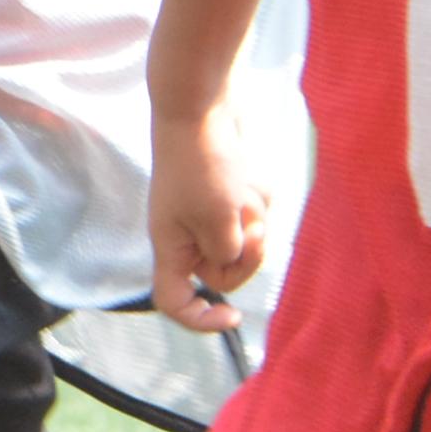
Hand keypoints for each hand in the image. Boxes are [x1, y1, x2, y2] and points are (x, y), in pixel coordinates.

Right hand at [147, 106, 274, 334]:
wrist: (201, 113)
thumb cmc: (203, 167)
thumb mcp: (219, 220)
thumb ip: (229, 254)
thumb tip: (234, 258)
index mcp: (172, 247)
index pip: (174, 301)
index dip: (199, 319)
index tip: (233, 315)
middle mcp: (186, 237)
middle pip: (225, 270)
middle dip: (248, 251)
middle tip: (253, 225)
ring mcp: (206, 216)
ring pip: (244, 241)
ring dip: (255, 220)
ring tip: (246, 191)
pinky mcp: (224, 198)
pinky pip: (251, 216)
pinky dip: (258, 201)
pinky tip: (250, 180)